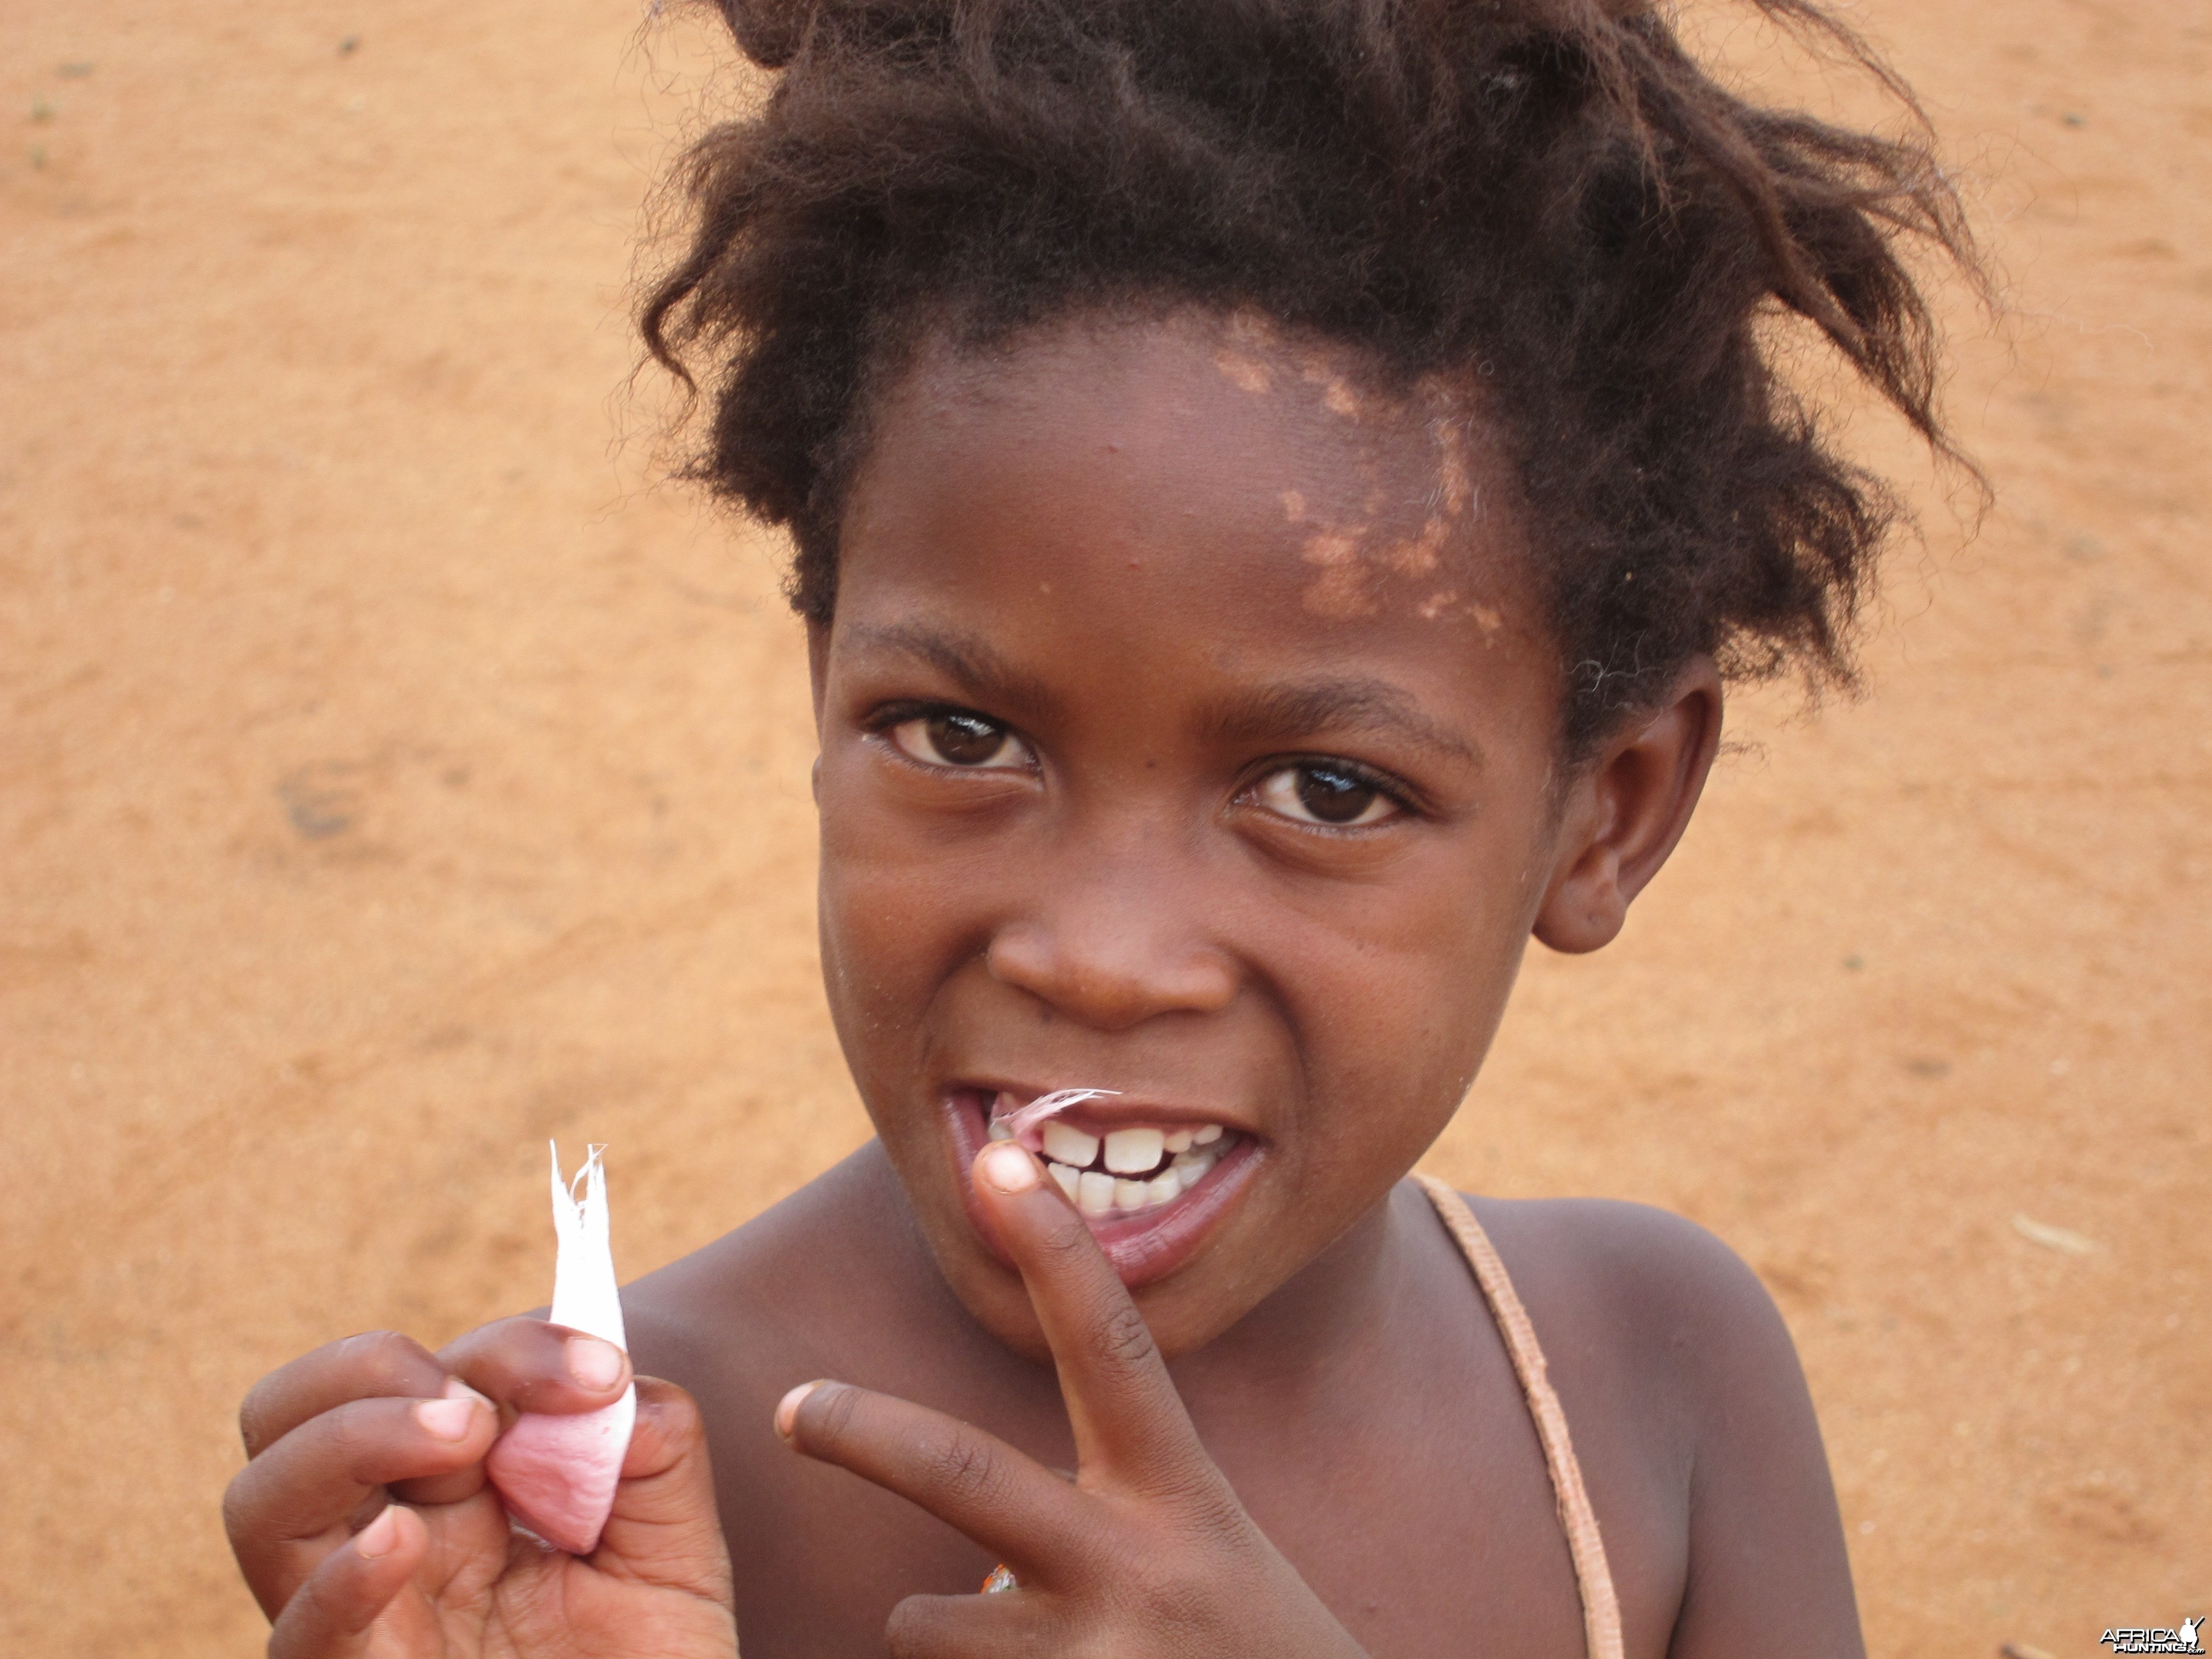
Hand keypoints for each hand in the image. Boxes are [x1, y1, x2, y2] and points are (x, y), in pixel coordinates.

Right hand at [223, 1319, 737, 1658]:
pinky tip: (399, 1541)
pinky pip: (302, 1639)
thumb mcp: (673, 1551)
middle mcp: (385, 1546)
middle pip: (292, 1415)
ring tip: (461, 1431)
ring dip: (351, 1437)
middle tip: (482, 1402)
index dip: (514, 1351)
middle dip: (376, 1368)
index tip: (598, 1372)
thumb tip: (612, 1383)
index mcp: (453, 1495)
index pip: (431, 1378)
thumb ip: (653, 1453)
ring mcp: (357, 1624)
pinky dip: (340, 1579)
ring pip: (262, 1505)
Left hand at [776, 1142, 1371, 1658]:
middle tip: (789, 1408)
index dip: (1054, 1249)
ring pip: (927, 1623)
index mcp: (1183, 1506)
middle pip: (966, 1474)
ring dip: (938, 1632)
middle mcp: (1136, 1575)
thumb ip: (1127, 1513)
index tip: (997, 1157)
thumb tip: (996, 1516)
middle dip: (862, 1430)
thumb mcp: (1211, 1561)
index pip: (1112, 1348)